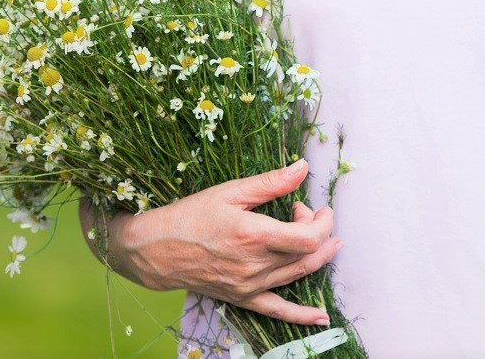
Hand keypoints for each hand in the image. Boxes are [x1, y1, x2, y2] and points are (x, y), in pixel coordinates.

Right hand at [104, 158, 340, 325]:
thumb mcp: (230, 192)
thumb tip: (303, 167)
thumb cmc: (190, 216)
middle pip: (308, 256)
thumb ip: (271, 182)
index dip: (321, 222)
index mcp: (254, 236)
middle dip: (321, 234)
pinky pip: (277, 311)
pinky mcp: (242, 298)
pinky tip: (322, 317)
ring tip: (329, 244)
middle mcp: (254, 265)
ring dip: (319, 259)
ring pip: (298, 276)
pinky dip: (302, 315)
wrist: (155, 250)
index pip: (308, 237)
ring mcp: (249, 285)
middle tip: (312, 217)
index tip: (314, 208)